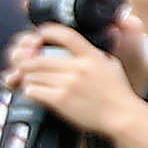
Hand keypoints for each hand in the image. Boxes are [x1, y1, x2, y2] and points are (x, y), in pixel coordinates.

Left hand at [5, 24, 147, 144]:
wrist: (121, 115)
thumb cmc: (117, 93)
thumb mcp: (111, 65)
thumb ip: (96, 54)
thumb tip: (86, 46)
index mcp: (91, 56)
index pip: (66, 36)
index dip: (47, 32)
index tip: (39, 35)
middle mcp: (78, 68)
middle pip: (39, 58)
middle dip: (27, 62)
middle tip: (25, 65)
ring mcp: (68, 84)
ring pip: (33, 75)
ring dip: (28, 78)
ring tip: (32, 80)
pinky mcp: (60, 99)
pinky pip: (33, 90)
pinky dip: (30, 90)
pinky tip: (36, 92)